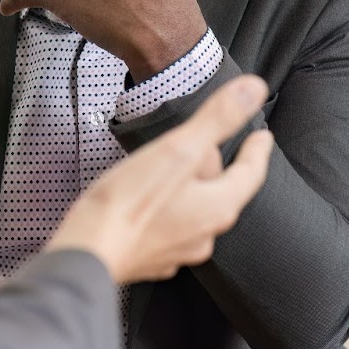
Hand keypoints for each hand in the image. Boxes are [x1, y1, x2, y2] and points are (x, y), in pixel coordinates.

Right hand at [43, 74, 273, 283]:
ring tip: (171, 170)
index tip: (262, 137)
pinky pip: (169, 228)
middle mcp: (204, 235)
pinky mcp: (150, 259)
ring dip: (189, 190)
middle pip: (220, 191)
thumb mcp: (177, 149)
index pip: (250, 174)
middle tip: (198, 143)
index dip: (257, 151)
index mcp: (217, 207)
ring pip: (194, 211)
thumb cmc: (128, 202)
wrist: (85, 253)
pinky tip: (148, 203)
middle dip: (214, 167)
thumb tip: (255, 89)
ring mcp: (177, 251)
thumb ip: (217, 119)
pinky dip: (165, 211)